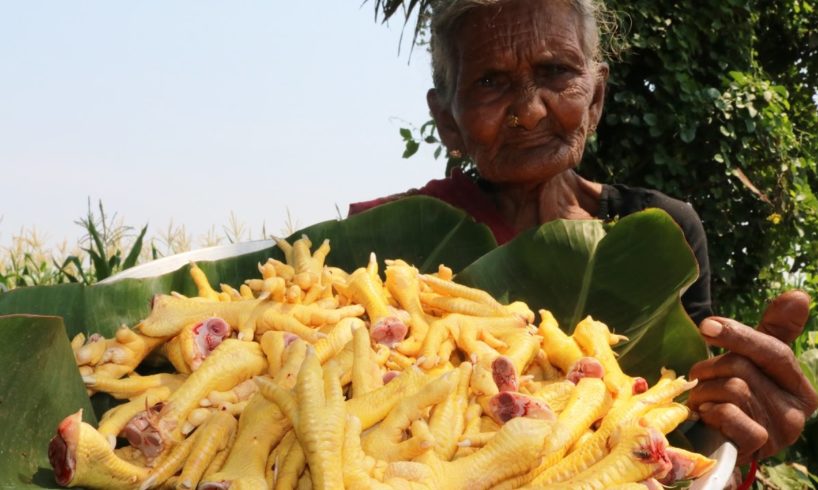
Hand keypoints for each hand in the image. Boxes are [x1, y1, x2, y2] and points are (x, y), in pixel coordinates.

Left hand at [686, 290, 817, 463]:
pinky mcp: (759, 447)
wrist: (723, 447)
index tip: (706, 325)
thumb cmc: (741, 398)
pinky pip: (729, 415)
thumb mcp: (757, 363)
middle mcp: (797, 411)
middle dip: (710, 370)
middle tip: (700, 380)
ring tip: (702, 401)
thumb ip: (775, 332)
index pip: (772, 350)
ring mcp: (780, 433)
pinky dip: (711, 412)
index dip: (737, 335)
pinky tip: (708, 417)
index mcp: (800, 387)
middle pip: (742, 367)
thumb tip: (800, 296)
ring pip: (731, 389)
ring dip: (704, 392)